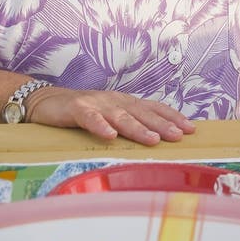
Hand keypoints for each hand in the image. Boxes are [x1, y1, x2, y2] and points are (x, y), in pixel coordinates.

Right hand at [26, 85, 195, 145]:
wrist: (48, 101)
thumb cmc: (84, 112)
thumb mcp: (111, 116)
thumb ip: (130, 123)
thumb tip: (156, 138)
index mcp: (126, 103)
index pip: (154, 108)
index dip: (172, 117)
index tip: (191, 128)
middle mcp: (116, 101)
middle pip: (143, 113)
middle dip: (163, 124)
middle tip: (180, 135)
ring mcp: (98, 103)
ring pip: (121, 117)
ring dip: (138, 128)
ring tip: (153, 139)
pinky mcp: (77, 108)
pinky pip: (90, 118)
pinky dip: (101, 126)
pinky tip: (110, 136)